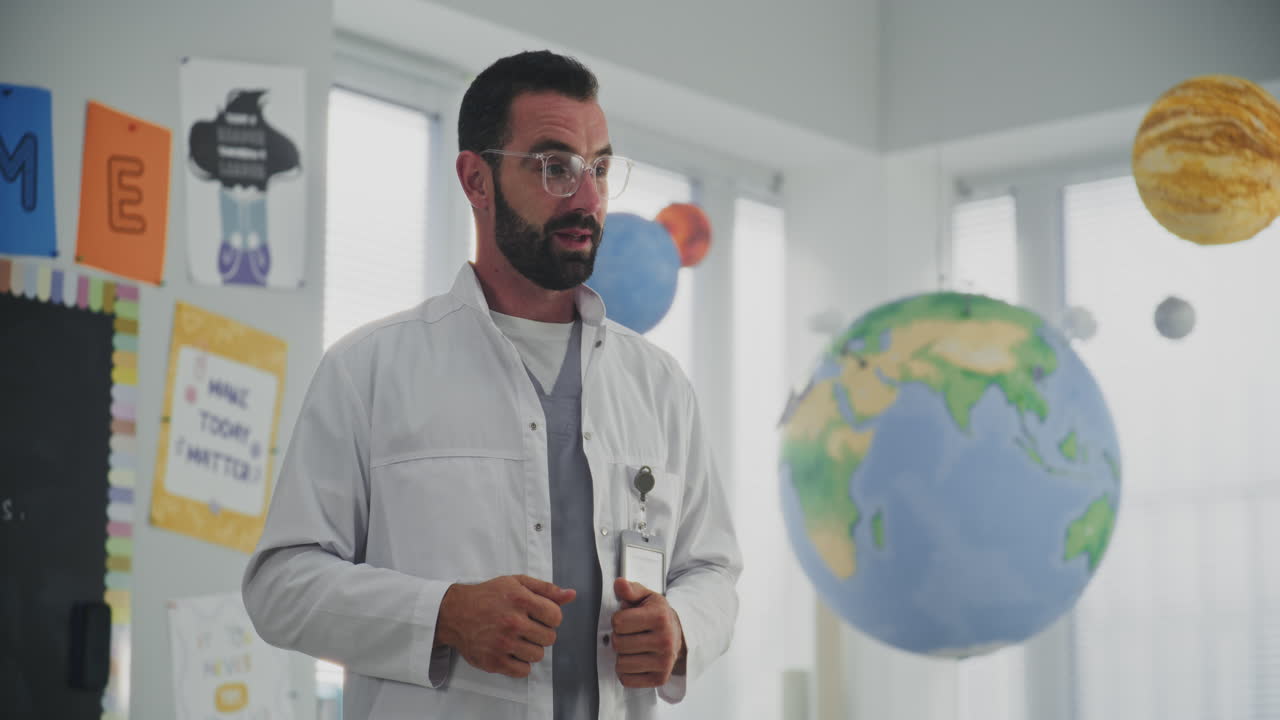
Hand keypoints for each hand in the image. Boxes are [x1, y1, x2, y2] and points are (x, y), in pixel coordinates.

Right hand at [436, 575, 575, 677]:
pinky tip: (511, 651)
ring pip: (538, 655)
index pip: (556, 616)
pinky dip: (520, 664)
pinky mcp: (494, 661)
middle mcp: (512, 622)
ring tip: (517, 639)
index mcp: (520, 599)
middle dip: (541, 633)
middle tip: (526, 627)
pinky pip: (523, 671)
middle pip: (549, 638)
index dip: (551, 617)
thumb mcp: (516, 583)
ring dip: (531, 648)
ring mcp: (502, 643)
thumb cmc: (488, 596)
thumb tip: (571, 594)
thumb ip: (545, 589)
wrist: (455, 613)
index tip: (540, 616)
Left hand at [611, 578, 686, 687]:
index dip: (618, 620)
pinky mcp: (660, 678)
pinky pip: (627, 679)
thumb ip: (630, 590)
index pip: (618, 623)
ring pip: (621, 664)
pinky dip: (627, 671)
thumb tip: (619, 584)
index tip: (628, 619)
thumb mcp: (646, 597)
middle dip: (620, 638)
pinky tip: (636, 660)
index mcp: (659, 617)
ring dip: (622, 656)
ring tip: (634, 647)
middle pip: (618, 644)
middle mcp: (664, 640)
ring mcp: (663, 662)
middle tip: (631, 634)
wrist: (678, 635)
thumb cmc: (659, 616)